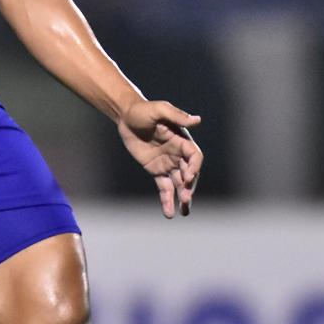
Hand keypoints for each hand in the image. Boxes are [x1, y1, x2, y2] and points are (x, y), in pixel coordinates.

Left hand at [116, 99, 202, 217]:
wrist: (126, 117)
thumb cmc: (143, 110)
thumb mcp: (159, 109)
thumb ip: (177, 116)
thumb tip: (197, 120)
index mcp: (182, 140)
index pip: (194, 157)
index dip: (194, 167)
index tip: (188, 177)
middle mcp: (178, 154)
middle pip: (189, 174)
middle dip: (189, 187)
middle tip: (186, 199)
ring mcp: (168, 164)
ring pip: (179, 184)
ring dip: (182, 198)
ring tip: (184, 212)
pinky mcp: (156, 171)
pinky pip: (164, 188)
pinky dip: (167, 200)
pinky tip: (169, 213)